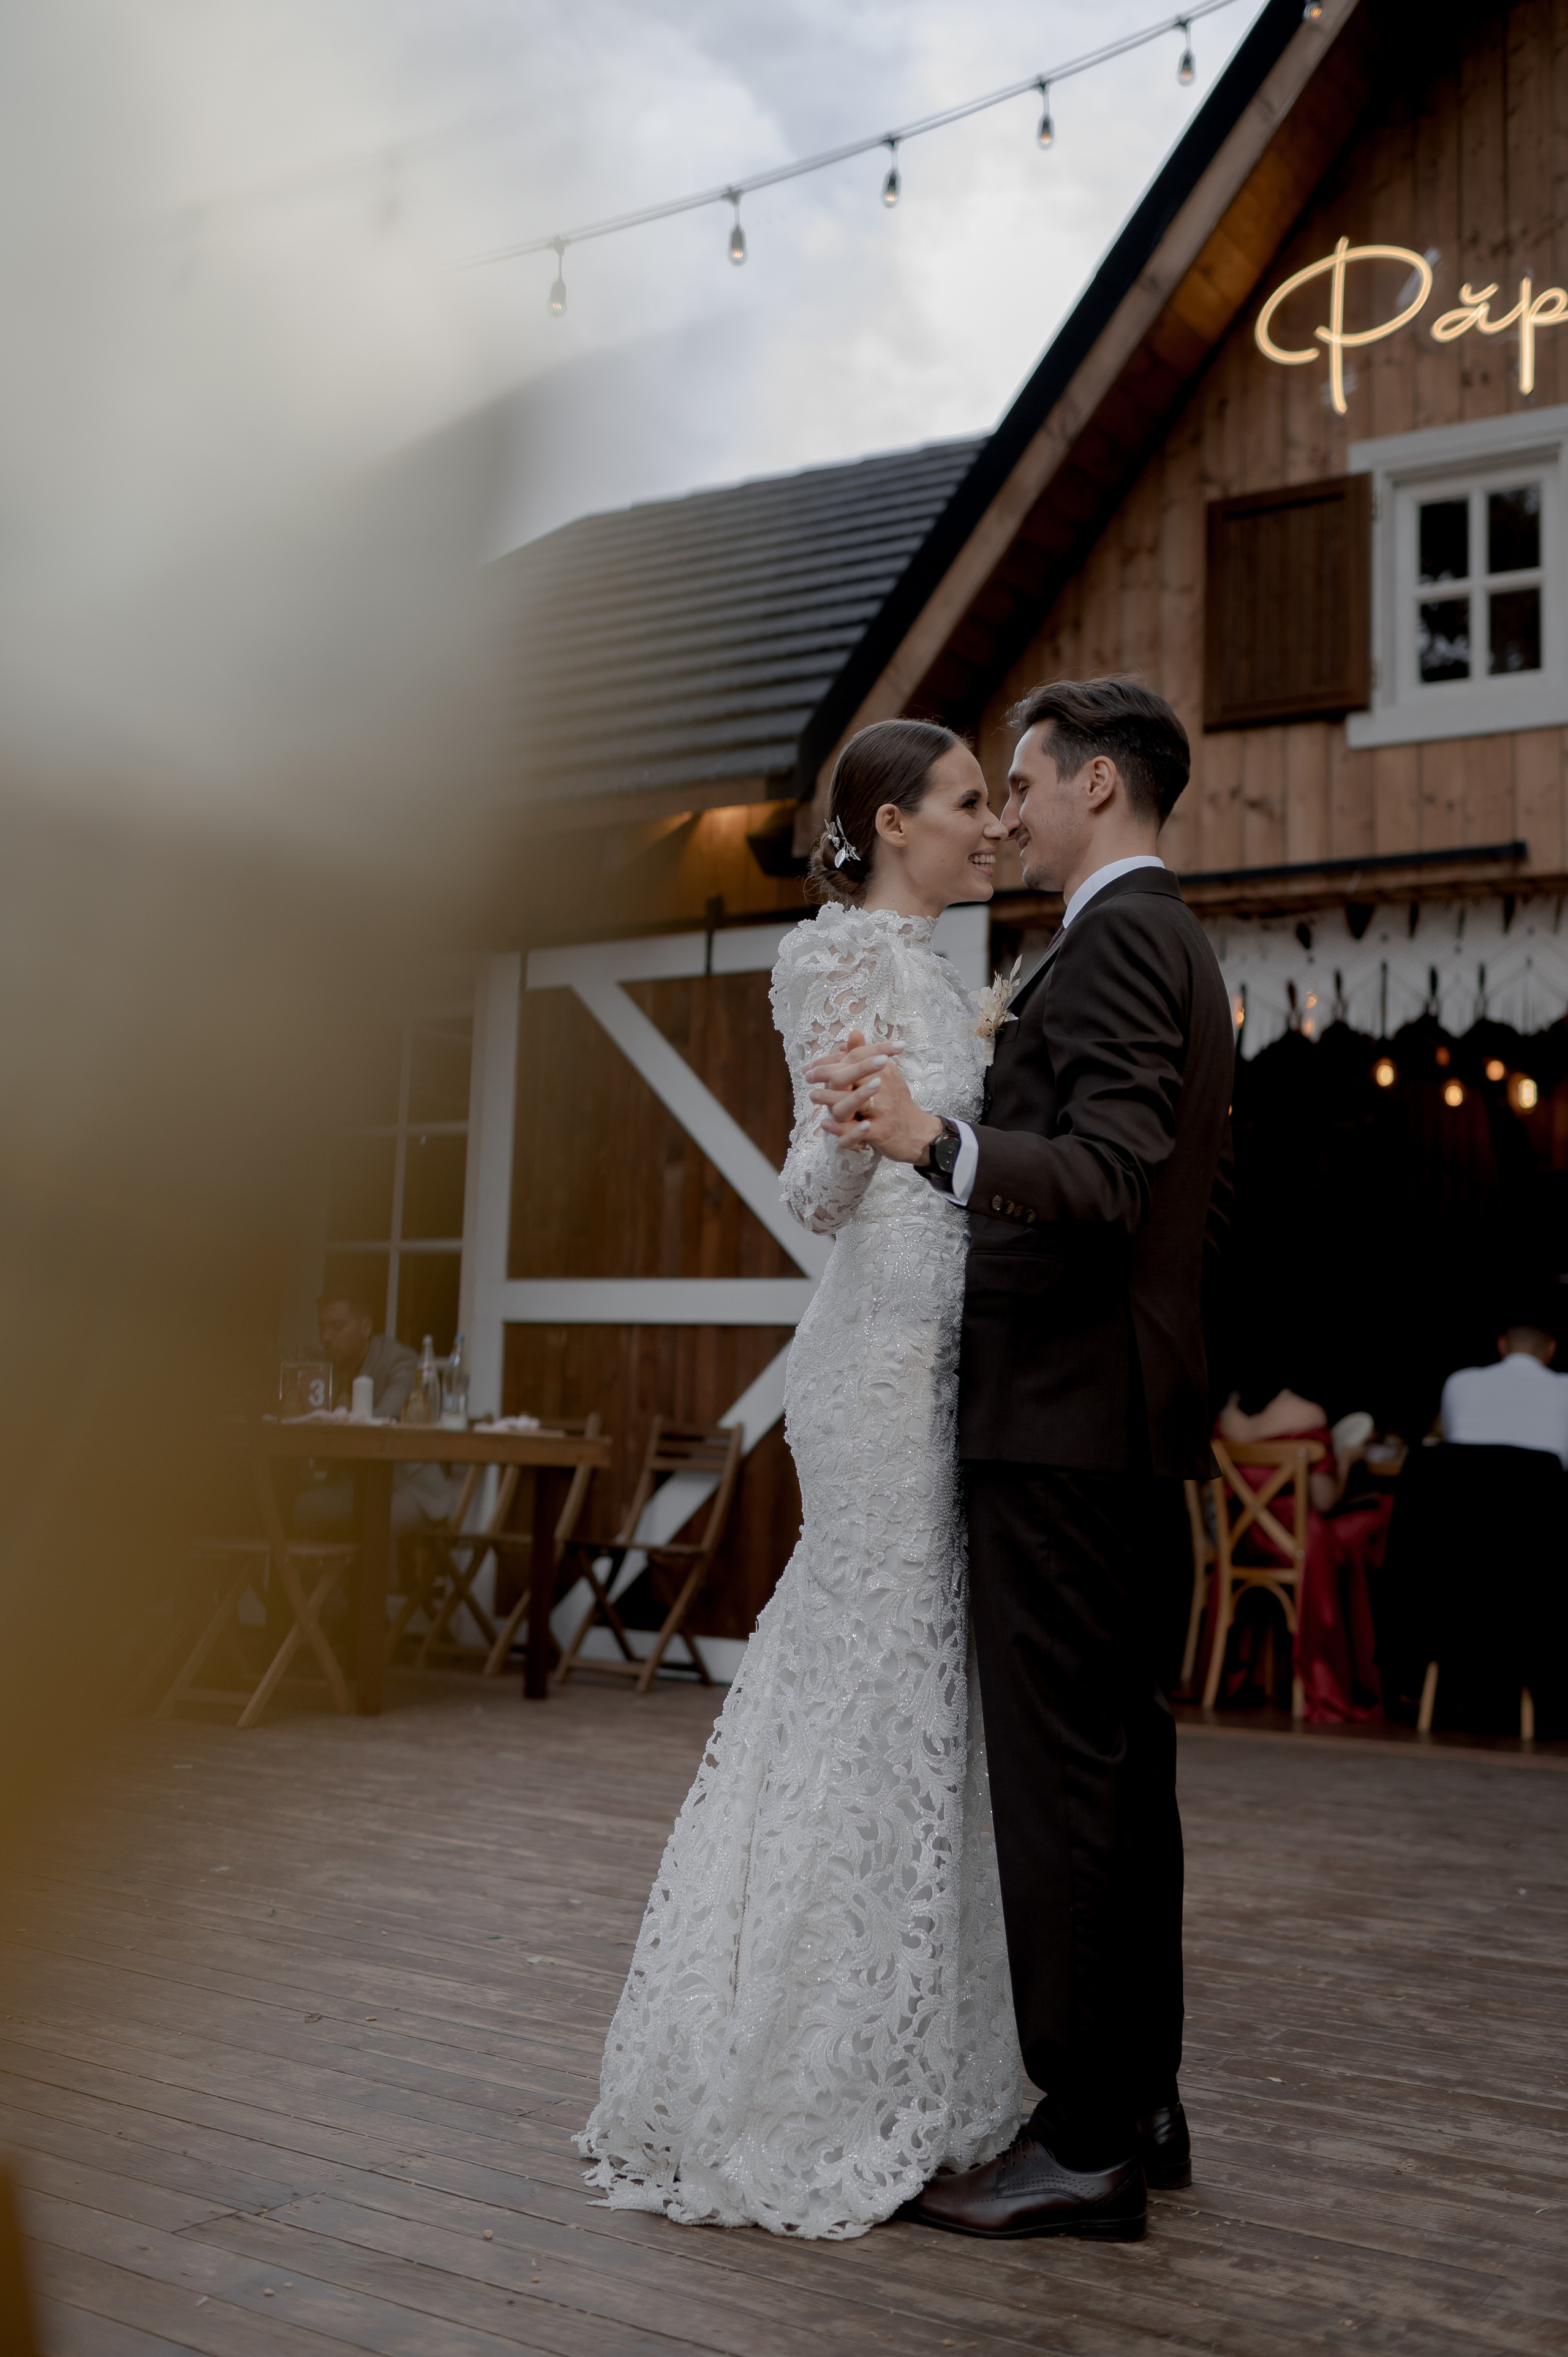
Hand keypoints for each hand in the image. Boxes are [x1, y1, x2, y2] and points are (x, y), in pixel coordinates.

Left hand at [805, 1028, 943, 1165]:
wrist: (919, 1133)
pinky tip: (825, 1124)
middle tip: (808, 1076)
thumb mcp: (886, 1075)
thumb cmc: (897, 1103)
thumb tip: (852, 1033)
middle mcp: (885, 1087)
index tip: (812, 1064)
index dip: (830, 1060)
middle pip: (851, 1076)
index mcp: (885, 1071)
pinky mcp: (882, 1131)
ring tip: (813, 1096)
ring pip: (851, 1102)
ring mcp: (883, 1110)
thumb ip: (867, 1056)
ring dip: (829, 1098)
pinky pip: (856, 1130)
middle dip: (826, 1074)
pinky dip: (839, 1128)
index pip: (855, 1058)